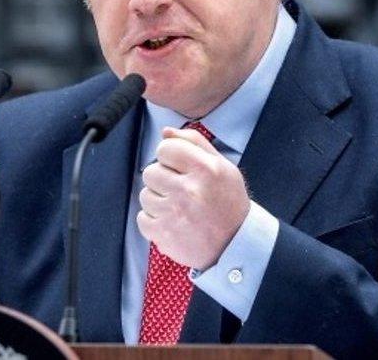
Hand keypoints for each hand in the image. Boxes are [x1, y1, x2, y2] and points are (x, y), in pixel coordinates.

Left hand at [136, 126, 250, 269]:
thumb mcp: (223, 167)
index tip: (179, 168)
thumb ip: (194, 143)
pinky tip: (172, 222)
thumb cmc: (228, 202)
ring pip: (144, 195)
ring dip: (157, 200)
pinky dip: (154, 221)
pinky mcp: (163, 234)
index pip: (165, 148)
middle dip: (162, 179)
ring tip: (178, 208)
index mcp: (205, 170)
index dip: (170, 157)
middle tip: (181, 190)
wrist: (235, 245)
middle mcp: (189, 190)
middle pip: (150, 171)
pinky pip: (142, 218)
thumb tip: (165, 132)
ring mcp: (174, 214)